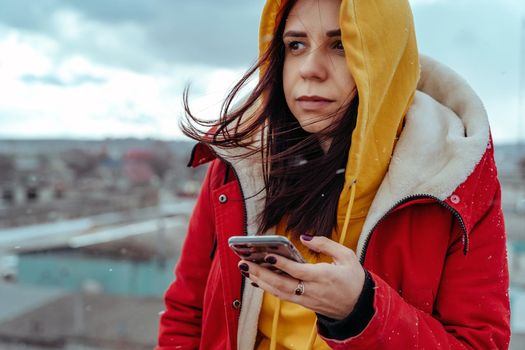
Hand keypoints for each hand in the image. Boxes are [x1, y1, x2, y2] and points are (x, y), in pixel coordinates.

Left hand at [238, 235, 365, 319]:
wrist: (359, 307)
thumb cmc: (353, 279)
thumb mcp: (347, 256)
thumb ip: (326, 244)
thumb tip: (305, 236)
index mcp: (325, 277)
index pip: (299, 271)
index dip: (282, 265)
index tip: (267, 256)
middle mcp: (313, 290)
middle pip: (282, 284)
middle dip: (261, 274)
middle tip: (244, 262)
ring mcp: (307, 299)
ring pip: (279, 292)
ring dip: (260, 281)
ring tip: (245, 268)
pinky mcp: (303, 303)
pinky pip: (282, 296)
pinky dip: (267, 288)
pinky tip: (255, 278)